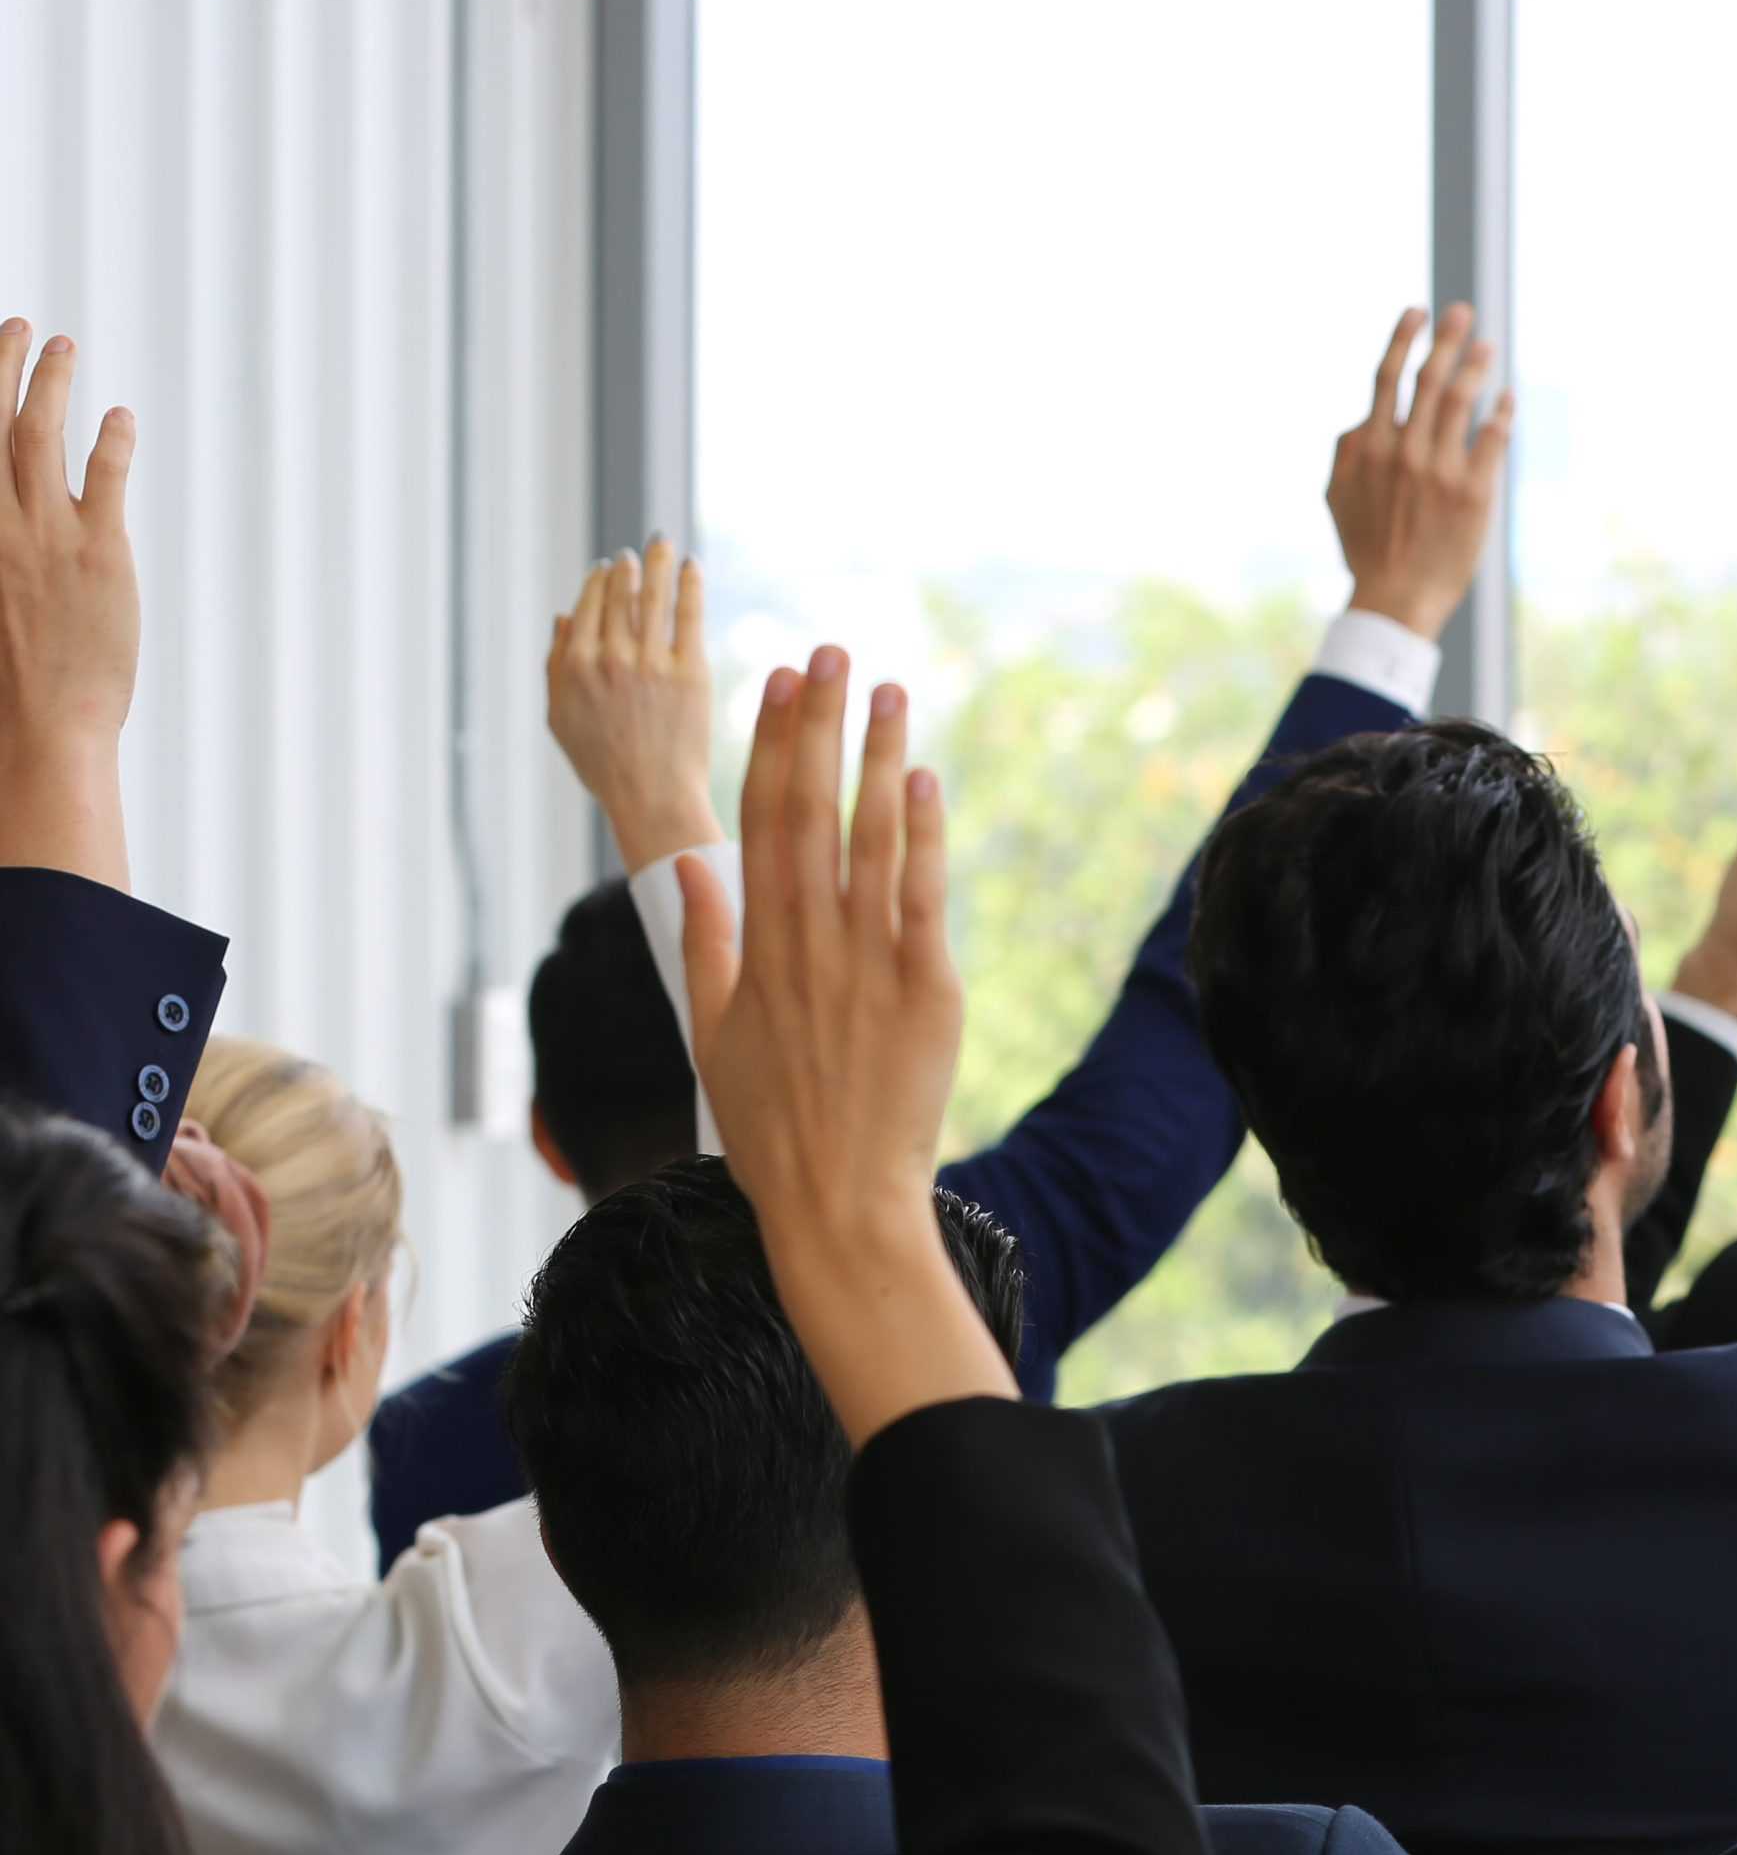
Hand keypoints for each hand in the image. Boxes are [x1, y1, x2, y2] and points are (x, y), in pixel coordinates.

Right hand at [0, 323, 138, 886]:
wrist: (40, 726)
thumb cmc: (7, 682)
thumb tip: (6, 511)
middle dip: (0, 364)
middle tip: (18, 325)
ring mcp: (44, 534)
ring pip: (40, 435)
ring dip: (50, 384)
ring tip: (64, 349)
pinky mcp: (99, 552)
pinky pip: (103, 478)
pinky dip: (111, 441)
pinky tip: (120, 417)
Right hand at [547, 539, 720, 869]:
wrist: (653, 798)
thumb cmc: (605, 764)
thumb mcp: (562, 718)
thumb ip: (556, 665)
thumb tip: (563, 616)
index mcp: (575, 666)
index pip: (588, 606)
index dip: (598, 582)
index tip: (608, 567)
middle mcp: (610, 658)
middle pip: (619, 596)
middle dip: (628, 567)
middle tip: (638, 550)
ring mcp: (651, 664)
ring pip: (653, 596)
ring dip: (658, 562)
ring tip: (663, 543)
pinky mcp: (690, 672)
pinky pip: (689, 615)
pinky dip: (690, 584)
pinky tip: (692, 566)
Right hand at [675, 658, 1012, 1441]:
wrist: (838, 1204)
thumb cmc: (773, 1128)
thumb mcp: (714, 1034)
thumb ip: (706, 946)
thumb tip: (694, 869)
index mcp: (754, 949)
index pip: (756, 822)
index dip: (767, 745)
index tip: (775, 680)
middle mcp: (806, 943)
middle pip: (807, 810)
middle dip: (817, 724)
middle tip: (829, 650)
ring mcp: (866, 963)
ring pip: (870, 838)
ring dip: (878, 757)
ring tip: (888, 689)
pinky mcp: (923, 989)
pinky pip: (922, 895)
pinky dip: (924, 833)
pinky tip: (925, 777)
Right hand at [1327, 303, 1514, 641]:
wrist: (1396, 598)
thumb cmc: (1366, 548)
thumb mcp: (1337, 496)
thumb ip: (1345, 450)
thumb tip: (1362, 418)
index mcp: (1370, 446)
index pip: (1388, 376)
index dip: (1403, 338)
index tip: (1418, 311)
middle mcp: (1405, 450)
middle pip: (1429, 378)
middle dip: (1446, 337)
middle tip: (1463, 312)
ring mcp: (1440, 469)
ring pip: (1463, 400)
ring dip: (1477, 366)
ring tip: (1487, 347)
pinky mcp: (1474, 491)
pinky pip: (1493, 437)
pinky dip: (1501, 412)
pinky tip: (1507, 398)